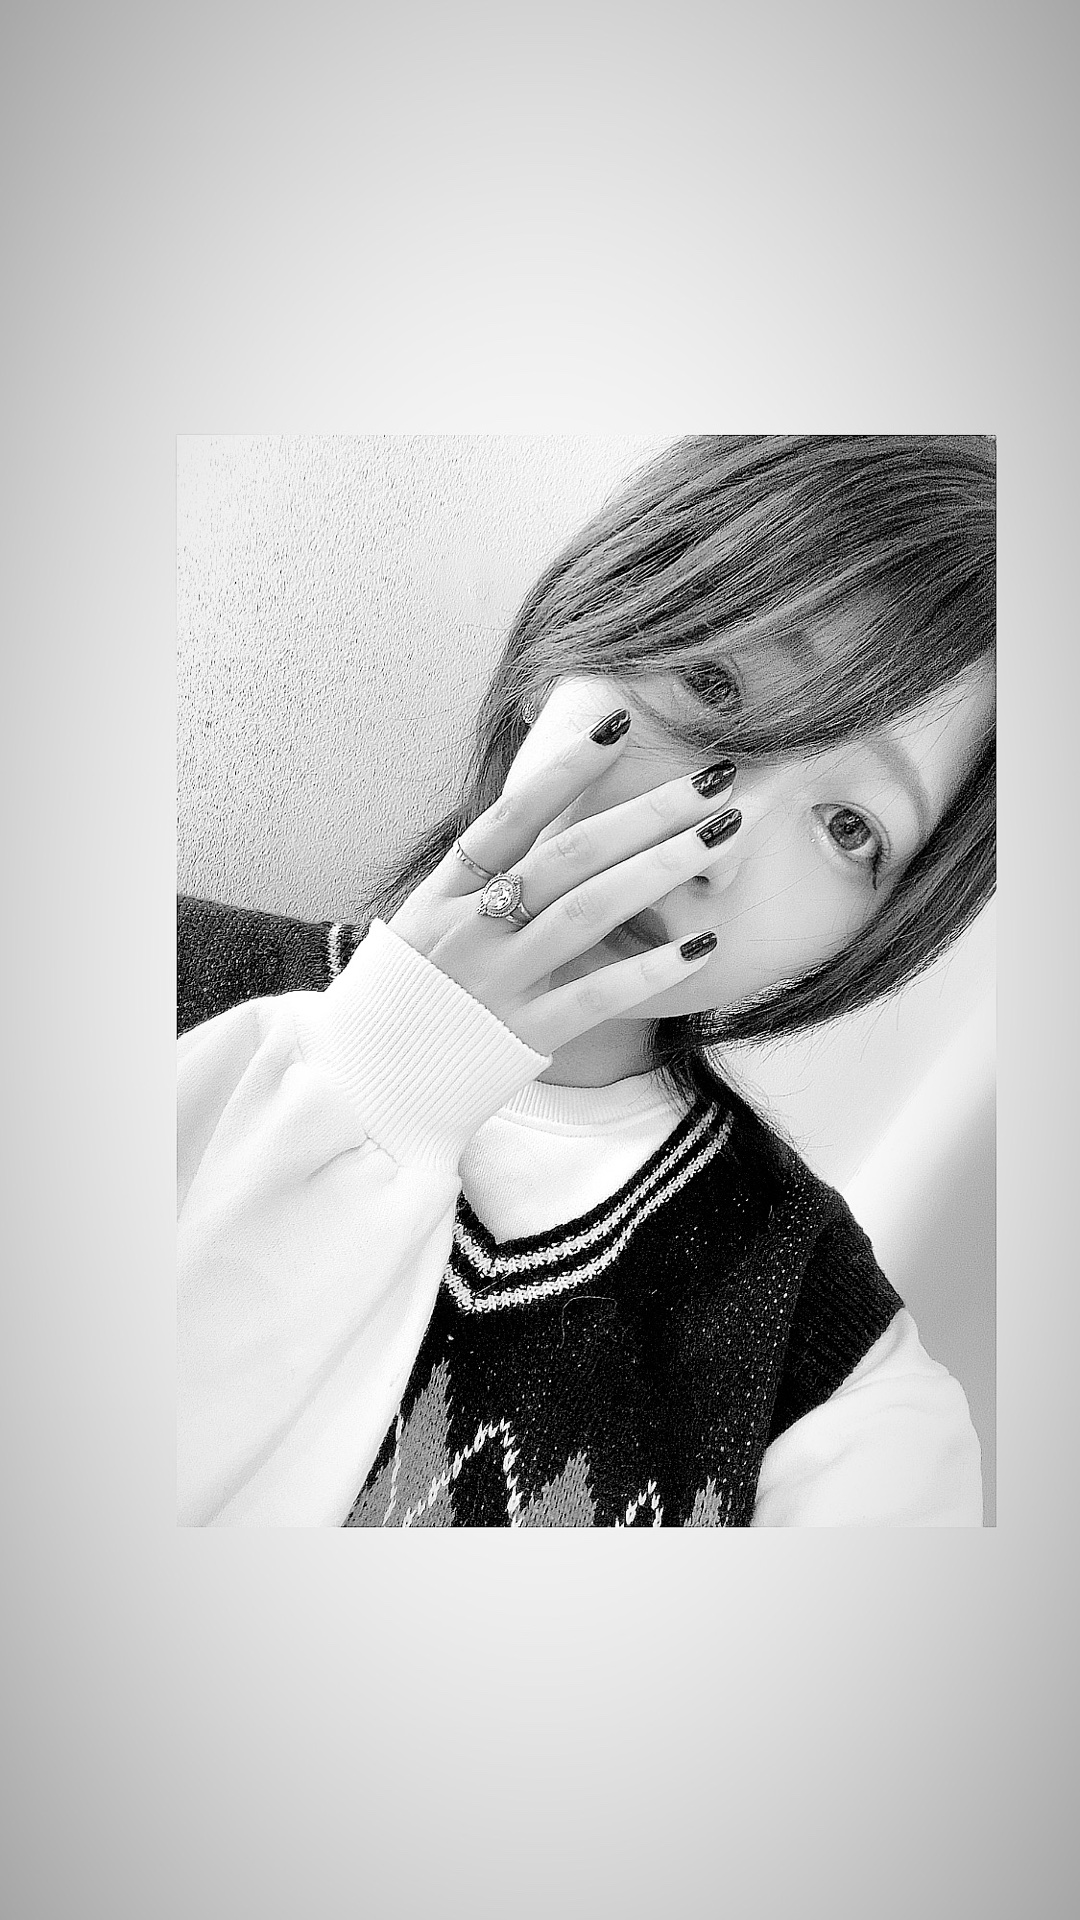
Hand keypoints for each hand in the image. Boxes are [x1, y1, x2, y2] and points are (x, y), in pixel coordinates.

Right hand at [386, 695, 741, 1056]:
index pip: (511, 815)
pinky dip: (651, 969)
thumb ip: (477, 885)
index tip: (621, 726)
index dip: (567, 769)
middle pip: (569, 854)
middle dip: (647, 812)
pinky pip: (597, 995)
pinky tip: (702, 946)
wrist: (359, 1088)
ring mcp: (497, 980)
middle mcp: (470, 928)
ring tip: (720, 837)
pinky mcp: (523, 1036)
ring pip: (589, 910)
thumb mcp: (422, 929)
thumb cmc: (400, 1004)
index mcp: (444, 895)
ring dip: (661, 868)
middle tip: (712, 781)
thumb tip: (538, 830)